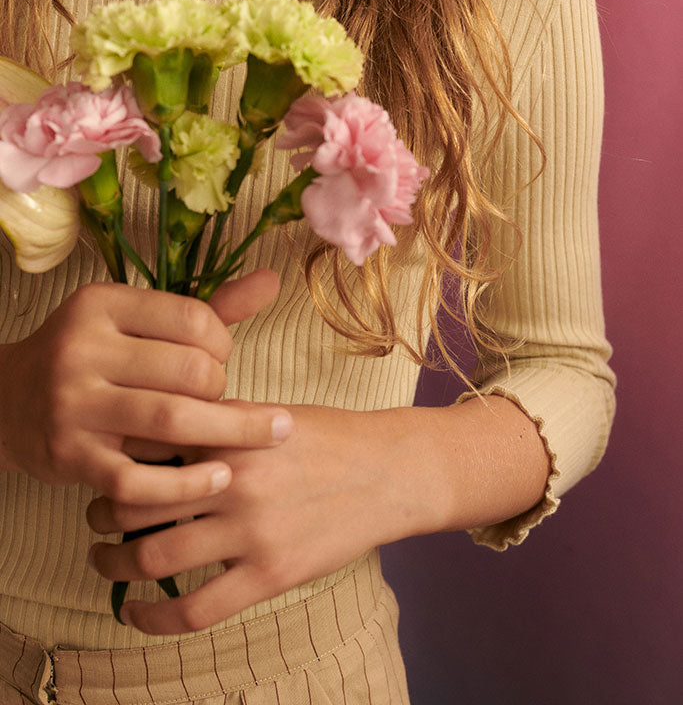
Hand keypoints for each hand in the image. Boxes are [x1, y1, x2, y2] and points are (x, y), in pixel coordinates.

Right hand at [0, 270, 291, 506]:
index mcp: (102, 305)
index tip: (220, 358)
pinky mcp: (70, 457)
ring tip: (266, 438)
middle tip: (222, 397)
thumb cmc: (94, 357)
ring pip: (172, 420)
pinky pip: (138, 480)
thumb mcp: (138, 320)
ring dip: (230, 433)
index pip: (192, 319)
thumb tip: (272, 281)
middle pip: (189, 371)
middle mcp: (82, 349)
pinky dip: (187, 484)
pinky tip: (220, 477)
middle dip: (223, 388)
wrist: (8, 401)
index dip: (223, 343)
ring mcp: (74, 405)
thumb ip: (209, 306)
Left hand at [86, 402, 427, 634]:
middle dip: (101, 513)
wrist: (389, 472)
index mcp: (230, 433)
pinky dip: (151, 618)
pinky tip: (134, 613)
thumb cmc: (330, 437)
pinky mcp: (269, 575)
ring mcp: (251, 531)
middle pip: (135, 502)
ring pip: (152, 557)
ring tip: (104, 560)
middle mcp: (234, 480)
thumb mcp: (271, 416)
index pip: (144, 443)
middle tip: (95, 517)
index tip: (103, 464)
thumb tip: (161, 429)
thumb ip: (218, 424)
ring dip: (113, 563)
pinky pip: (194, 609)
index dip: (112, 455)